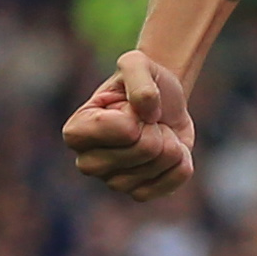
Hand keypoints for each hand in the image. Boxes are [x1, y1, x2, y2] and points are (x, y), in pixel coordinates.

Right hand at [62, 50, 196, 201]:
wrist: (163, 100)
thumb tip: (147, 112)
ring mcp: (113, 182)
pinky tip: (169, 151)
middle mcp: (88, 162)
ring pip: (159, 165)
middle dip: (155, 128)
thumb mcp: (137, 63)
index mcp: (76, 131)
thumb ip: (137, 75)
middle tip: (147, 121)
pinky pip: (171, 183)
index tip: (130, 106)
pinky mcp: (138, 192)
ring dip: (169, 143)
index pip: (123, 129)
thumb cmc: (143, 81)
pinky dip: (180, 163)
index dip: (138, 113)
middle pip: (144, 150)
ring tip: (155, 132)